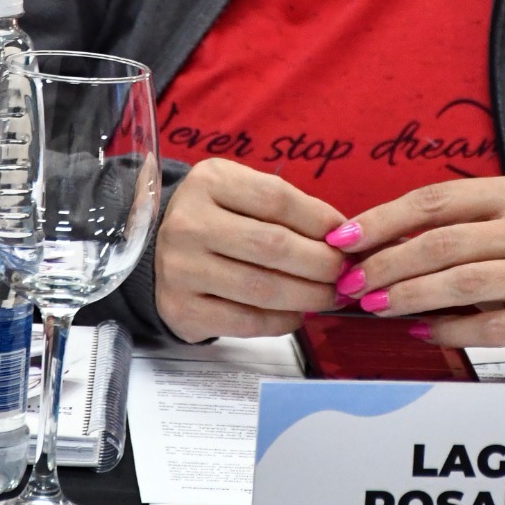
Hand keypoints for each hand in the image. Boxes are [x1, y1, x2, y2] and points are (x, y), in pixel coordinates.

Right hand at [154, 158, 345, 341]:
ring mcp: (180, 269)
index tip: (346, 238)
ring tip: (330, 296)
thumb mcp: (242, 193)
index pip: (276, 199)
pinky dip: (281, 321)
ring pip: (262, 289)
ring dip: (308, 296)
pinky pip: (245, 322)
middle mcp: (188, 223)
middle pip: (272, 246)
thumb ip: (288, 208)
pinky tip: (297, 314)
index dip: (320, 221)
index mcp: (209, 182)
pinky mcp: (180, 309)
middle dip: (321, 264)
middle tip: (345, 273)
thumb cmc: (217, 218)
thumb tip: (342, 236)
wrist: (158, 250)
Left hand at [329, 177, 504, 375]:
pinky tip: (421, 332)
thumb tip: (366, 247)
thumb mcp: (495, 230)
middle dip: (388, 264)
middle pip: (444, 242)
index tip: (344, 239)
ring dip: (411, 296)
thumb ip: (443, 230)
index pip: (435, 200)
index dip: (383, 219)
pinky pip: (491, 325)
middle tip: (353, 283)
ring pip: (465, 283)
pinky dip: (449, 330)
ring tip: (376, 307)